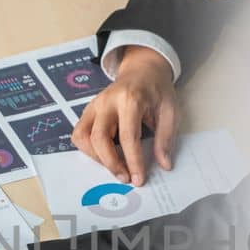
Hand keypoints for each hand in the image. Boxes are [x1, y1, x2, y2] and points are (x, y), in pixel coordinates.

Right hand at [73, 46, 178, 185]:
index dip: (133, 161)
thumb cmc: (157, 91)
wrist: (142, 70)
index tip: (139, 179)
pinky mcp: (88, 110)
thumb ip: (165, 138)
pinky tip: (104, 155)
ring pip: (82, 137)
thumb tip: (164, 165)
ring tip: (115, 167)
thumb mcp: (170, 110)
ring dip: (96, 158)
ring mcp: (94, 105)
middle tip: (126, 178)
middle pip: (99, 138)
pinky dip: (87, 149)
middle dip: (111, 163)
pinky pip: (79, 134)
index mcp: (130, 99)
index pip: (128, 136)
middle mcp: (107, 101)